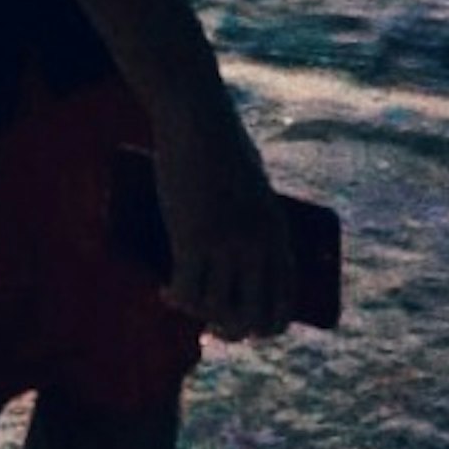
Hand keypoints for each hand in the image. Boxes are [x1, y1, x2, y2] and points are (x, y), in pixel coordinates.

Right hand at [155, 84, 297, 340]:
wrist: (198, 118)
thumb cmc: (223, 144)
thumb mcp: (252, 183)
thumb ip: (252, 214)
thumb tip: (238, 244)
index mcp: (278, 233)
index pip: (284, 301)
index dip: (265, 324)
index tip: (244, 322)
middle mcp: (258, 246)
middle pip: (253, 318)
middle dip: (232, 330)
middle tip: (211, 321)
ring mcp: (226, 245)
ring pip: (216, 310)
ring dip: (198, 314)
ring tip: (181, 300)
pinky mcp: (193, 239)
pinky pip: (187, 292)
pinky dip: (176, 299)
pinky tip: (164, 293)